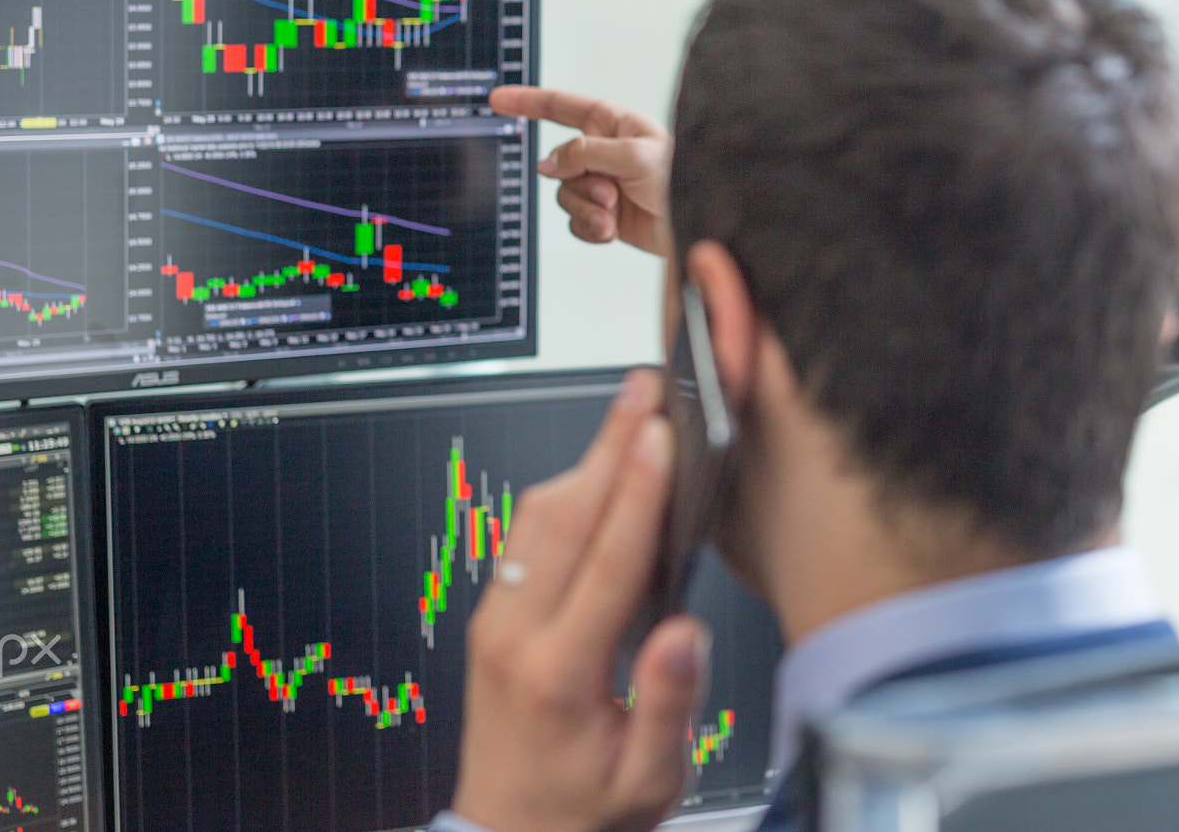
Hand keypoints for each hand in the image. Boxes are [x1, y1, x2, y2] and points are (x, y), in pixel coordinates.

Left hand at [450, 369, 707, 831]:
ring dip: (586, 459)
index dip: (638, 493)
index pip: (605, 562)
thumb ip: (667, 705)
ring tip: (629, 414)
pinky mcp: (493, 617)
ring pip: (537, 517)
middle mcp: (516, 637)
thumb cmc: (582, 812)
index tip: (660, 437)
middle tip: (646, 389)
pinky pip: (524, 537)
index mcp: (558, 675)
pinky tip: (596, 472)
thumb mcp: (647, 782)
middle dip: (610, 444)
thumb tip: (685, 635)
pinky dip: (565, 492)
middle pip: (566, 516)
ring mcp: (496, 622)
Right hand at [490, 87, 673, 255]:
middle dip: (578, 182)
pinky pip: (576, 222)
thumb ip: (584, 153)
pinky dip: (591, 228)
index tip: (498, 100)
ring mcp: (603, 185)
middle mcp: (605, 153)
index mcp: (614, 124)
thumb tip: (548, 164)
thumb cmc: (681, 180)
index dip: (528, 102)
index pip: (562, 107)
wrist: (696, 226)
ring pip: (564, 195)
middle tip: (609, 192)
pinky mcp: (605, 216)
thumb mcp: (632, 155)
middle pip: (559, 163)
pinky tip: (612, 230)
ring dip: (587, 208)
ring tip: (614, 213)